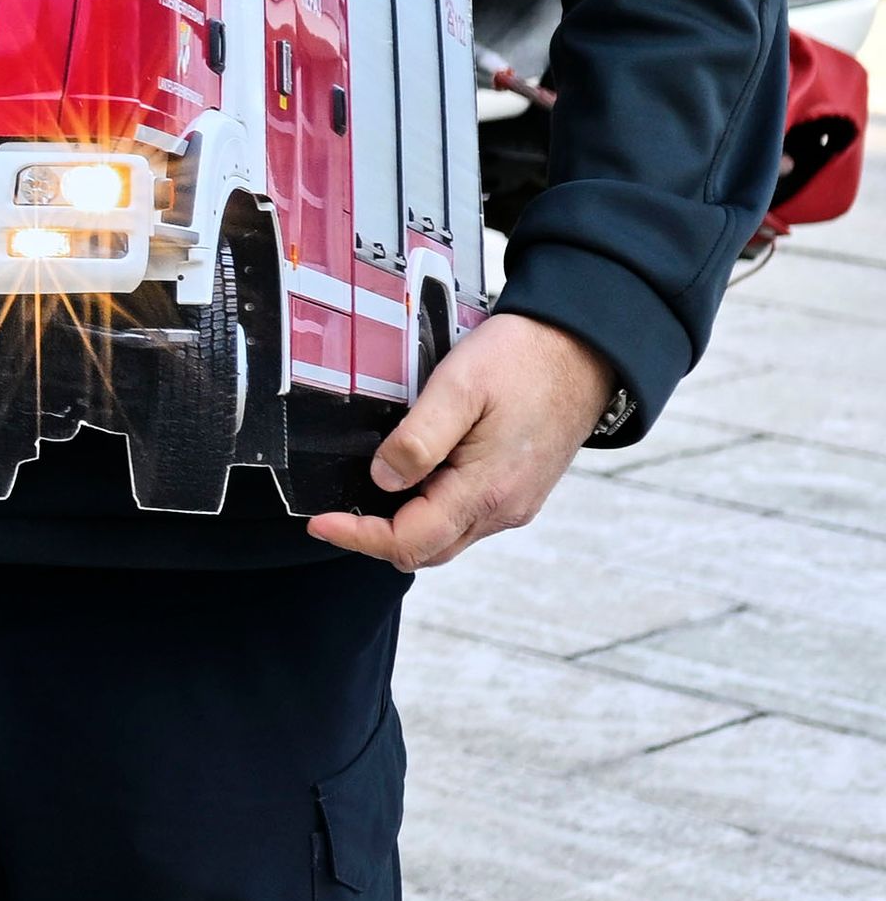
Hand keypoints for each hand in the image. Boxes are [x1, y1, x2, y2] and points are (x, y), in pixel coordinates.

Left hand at [304, 313, 612, 570]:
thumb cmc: (522, 361)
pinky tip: (412, 478)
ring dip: (403, 525)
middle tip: (335, 509)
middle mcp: (504, 509)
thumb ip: (418, 438)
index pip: (410, 542)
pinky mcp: (519, 490)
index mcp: (487, 491)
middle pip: (426, 550)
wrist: (581, 350)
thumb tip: (383, 480)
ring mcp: (514, 502)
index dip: (358, 536)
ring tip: (365, 492)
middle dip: (375, 536)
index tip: (319, 522)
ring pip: (446, 537)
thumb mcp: (459, 387)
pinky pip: (465, 517)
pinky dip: (430, 511)